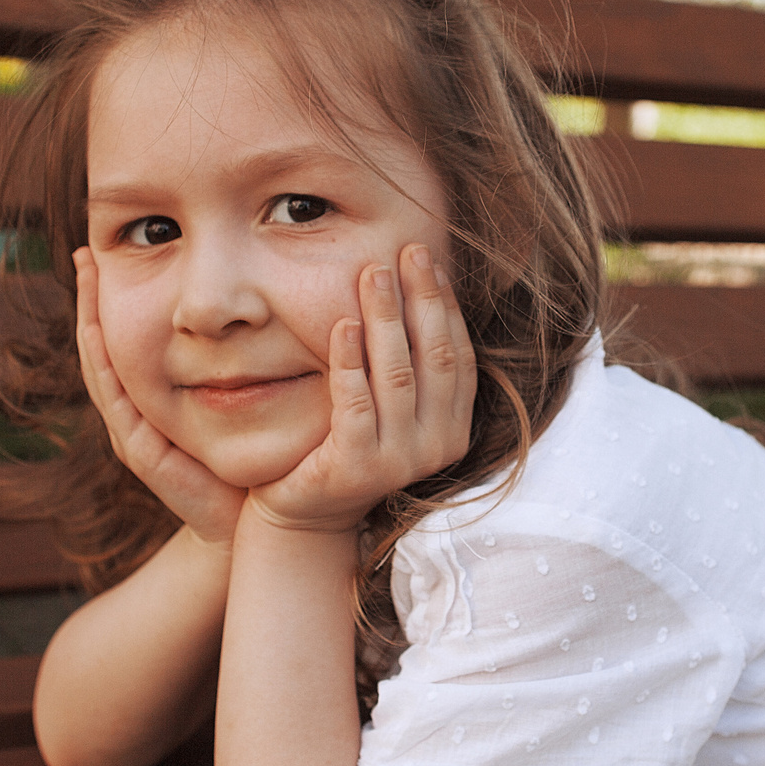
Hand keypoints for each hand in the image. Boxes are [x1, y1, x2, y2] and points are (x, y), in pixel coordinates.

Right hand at [73, 246, 246, 548]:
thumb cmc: (250, 462)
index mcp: (153, 400)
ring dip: (90, 324)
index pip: (125, 340)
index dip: (112, 301)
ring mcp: (133, 433)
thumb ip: (242, 363)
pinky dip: (105, 366)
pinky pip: (117, 403)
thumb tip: (259, 310)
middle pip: (102, 348)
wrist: (248, 525)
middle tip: (84, 255)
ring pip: (101, 369)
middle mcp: (135, 413)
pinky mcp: (142, 454)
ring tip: (86, 280)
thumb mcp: (244, 399)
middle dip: (91, 301)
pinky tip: (98, 335)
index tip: (104, 254)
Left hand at [247, 244, 475, 534]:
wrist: (306, 514)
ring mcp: (399, 461)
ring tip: (373, 273)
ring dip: (386, 318)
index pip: (459, 357)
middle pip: (435, 358)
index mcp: (454, 429)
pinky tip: (343, 324)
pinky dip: (349, 361)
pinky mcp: (356, 467)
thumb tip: (417, 288)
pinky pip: (355, 403)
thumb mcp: (390, 408)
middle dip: (422, 299)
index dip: (446, 307)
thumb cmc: (348, 447)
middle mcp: (437, 447)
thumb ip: (410, 367)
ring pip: (397, 375)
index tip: (431, 262)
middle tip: (408, 251)